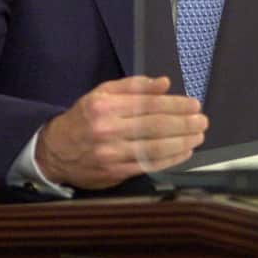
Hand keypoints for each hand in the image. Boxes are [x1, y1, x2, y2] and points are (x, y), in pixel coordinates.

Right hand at [35, 75, 207, 188]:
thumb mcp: (102, 93)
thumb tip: (164, 84)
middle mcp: (108, 129)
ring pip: (154, 147)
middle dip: (184, 123)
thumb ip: (134, 87)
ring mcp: (112, 153)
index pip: (148, 104)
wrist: (55, 151)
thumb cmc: (83, 119)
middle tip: (202, 121)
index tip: (194, 105)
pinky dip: (170, 159)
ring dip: (182, 142)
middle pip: (155, 126)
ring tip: (198, 136)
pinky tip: (184, 152)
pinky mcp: (115, 173)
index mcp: (105, 106)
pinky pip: (148, 165)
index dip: (176, 105)